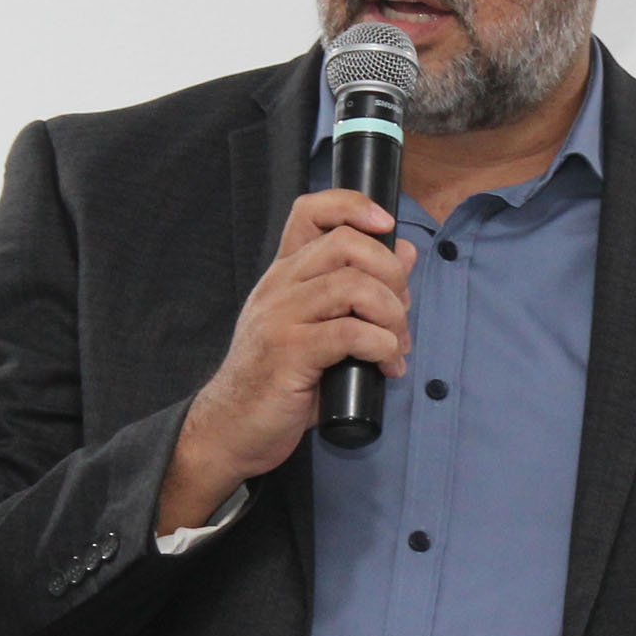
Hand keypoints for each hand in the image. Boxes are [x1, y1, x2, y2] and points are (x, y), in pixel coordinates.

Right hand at [157, 190, 415, 532]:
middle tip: (401, 311)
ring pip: (353, 286)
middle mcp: (279, 287)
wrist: (230, 429)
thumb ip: (357, 294)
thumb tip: (405, 253)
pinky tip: (387, 365)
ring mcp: (281, 318)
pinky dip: (383, 346)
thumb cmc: (278, 382)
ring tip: (397, 344)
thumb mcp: (318, 329)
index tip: (386, 224)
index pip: (310, 211)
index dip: (352, 206)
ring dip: (392, 314)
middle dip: (391, 273)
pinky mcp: (289, 353)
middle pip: (346, 243)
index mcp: (284, 275)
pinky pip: (350, 333)